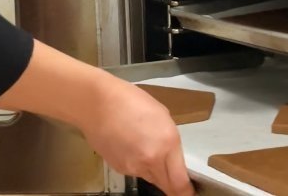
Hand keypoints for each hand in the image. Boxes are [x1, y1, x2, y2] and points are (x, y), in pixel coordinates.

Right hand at [0, 41, 193, 194]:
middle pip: (166, 186)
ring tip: (145, 146)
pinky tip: (130, 145)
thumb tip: (172, 160)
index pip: (180, 183)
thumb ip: (170, 141)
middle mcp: (151, 160)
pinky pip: (134, 171)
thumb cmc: (131, 101)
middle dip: (172, 184)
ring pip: (150, 177)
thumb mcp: (162, 116)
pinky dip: (137, 163)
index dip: (187, 192)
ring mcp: (133, 166)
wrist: (97, 103)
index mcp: (167, 144)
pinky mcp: (119, 168)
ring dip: (153, 170)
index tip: (190, 192)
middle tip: (174, 176)